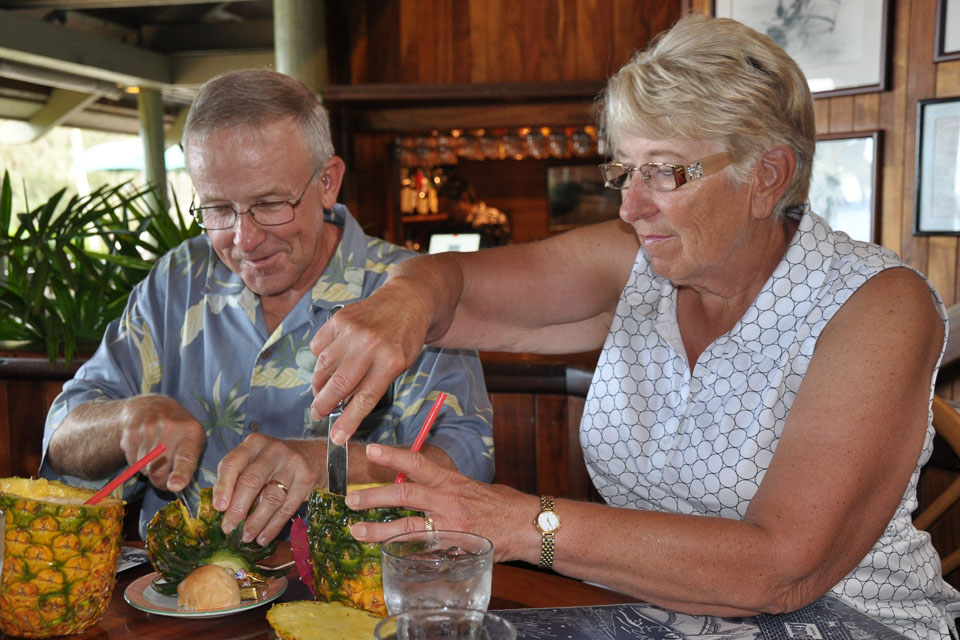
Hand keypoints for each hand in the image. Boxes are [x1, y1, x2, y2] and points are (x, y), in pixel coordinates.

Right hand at [116, 395, 205, 492]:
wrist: (152, 406)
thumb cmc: (179, 430)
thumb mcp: (193, 439)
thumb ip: (189, 461)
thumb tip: (176, 486)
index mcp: (190, 432)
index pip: (186, 457)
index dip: (181, 474)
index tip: (176, 486)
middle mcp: (169, 428)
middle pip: (158, 470)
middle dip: (161, 481)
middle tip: (166, 479)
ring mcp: (147, 429)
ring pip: (144, 469)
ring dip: (149, 470)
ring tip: (156, 455)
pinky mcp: (130, 433)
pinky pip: (133, 463)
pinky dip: (139, 463)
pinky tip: (145, 449)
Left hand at [212, 434, 322, 545]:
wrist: (314, 455)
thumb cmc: (274, 462)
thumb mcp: (254, 460)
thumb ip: (237, 477)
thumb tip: (220, 510)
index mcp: (254, 444)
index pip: (233, 463)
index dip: (223, 486)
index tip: (218, 507)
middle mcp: (273, 451)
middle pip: (252, 481)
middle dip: (238, 508)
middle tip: (228, 529)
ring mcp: (292, 464)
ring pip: (271, 497)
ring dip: (256, 522)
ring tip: (245, 537)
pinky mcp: (306, 480)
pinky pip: (287, 507)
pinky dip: (273, 526)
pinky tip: (263, 537)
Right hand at [309, 283, 431, 443]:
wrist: (408, 300)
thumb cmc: (406, 338)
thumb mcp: (401, 364)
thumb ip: (374, 383)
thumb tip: (344, 406)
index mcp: (391, 361)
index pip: (364, 398)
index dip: (348, 421)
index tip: (337, 438)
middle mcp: (370, 345)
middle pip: (339, 384)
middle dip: (323, 405)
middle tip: (317, 414)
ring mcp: (352, 330)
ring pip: (323, 367)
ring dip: (318, 385)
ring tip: (321, 393)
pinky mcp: (339, 319)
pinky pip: (319, 346)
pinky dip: (319, 359)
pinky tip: (328, 363)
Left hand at [344, 443, 530, 562]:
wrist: (527, 526)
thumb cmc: (502, 504)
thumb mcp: (473, 486)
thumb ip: (446, 485)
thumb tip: (420, 482)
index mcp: (452, 481)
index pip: (417, 463)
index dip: (392, 456)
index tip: (371, 451)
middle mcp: (448, 501)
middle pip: (404, 495)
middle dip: (373, 496)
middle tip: (350, 499)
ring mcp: (450, 526)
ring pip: (407, 527)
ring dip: (378, 530)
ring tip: (357, 530)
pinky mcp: (453, 548)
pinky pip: (423, 551)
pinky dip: (405, 553)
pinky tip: (388, 555)